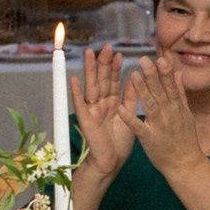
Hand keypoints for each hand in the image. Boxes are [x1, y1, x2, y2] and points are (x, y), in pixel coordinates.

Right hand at [69, 43, 137, 182]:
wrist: (111, 163)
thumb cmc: (120, 143)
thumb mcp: (129, 116)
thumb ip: (130, 97)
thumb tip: (135, 78)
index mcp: (111, 103)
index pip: (112, 81)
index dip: (115, 67)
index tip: (118, 52)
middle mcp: (100, 104)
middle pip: (101, 79)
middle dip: (103, 63)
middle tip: (106, 46)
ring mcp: (91, 111)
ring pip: (91, 87)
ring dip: (90, 70)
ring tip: (89, 54)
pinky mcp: (85, 121)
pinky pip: (80, 105)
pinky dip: (76, 93)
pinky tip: (74, 79)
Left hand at [125, 54, 207, 173]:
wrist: (185, 165)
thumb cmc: (185, 140)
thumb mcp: (187, 115)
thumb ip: (181, 94)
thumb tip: (179, 74)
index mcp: (178, 108)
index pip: (171, 87)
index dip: (165, 72)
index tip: (159, 58)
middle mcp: (170, 115)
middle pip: (161, 92)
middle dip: (152, 75)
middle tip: (144, 59)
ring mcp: (160, 126)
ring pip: (150, 105)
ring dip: (142, 90)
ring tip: (134, 74)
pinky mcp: (149, 139)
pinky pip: (138, 127)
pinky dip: (130, 118)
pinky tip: (120, 108)